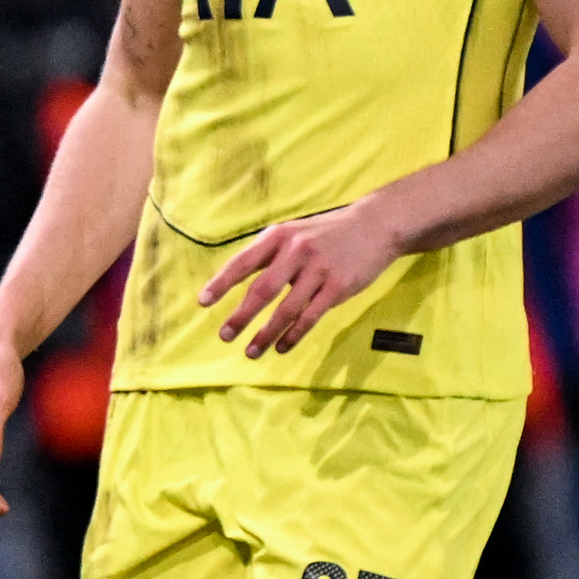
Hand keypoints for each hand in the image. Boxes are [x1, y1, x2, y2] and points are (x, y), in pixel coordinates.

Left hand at [201, 198, 398, 356]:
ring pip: (286, 309)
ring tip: (251, 352)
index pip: (243, 262)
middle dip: (241, 316)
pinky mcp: (339, 286)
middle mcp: (296, 251)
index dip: (221, 283)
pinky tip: (281, 347)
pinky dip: (293, 335)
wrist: (375, 226)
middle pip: (262, 290)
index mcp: (279, 237)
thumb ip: (267, 255)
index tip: (203, 303)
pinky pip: (311, 316)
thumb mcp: (293, 233)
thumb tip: (231, 281)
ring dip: (266, 333)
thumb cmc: (325, 234)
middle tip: (225, 336)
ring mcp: (319, 269)